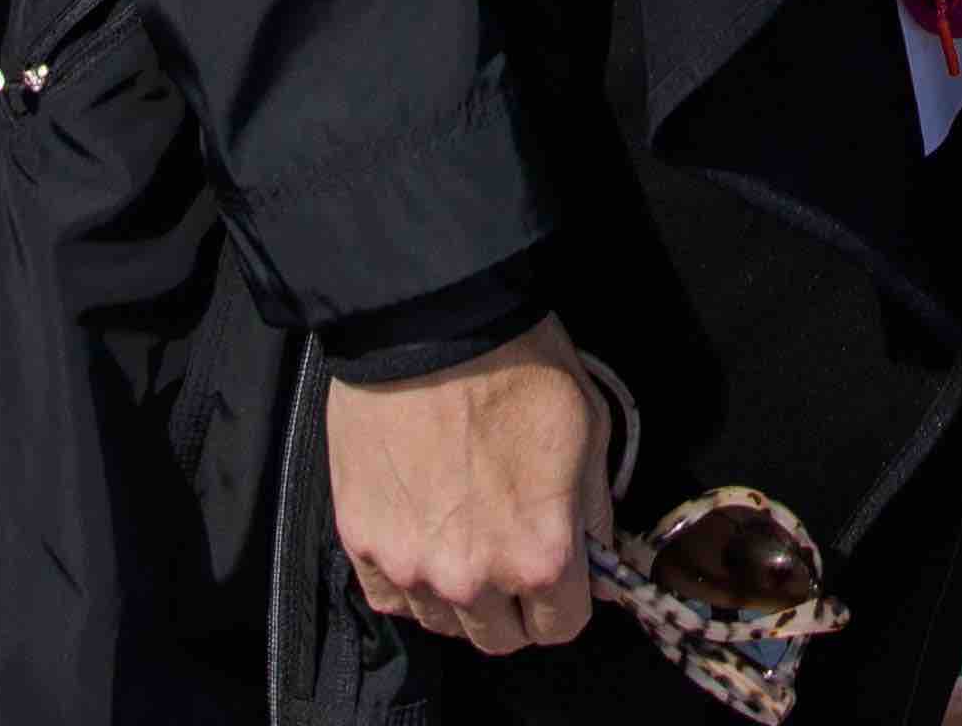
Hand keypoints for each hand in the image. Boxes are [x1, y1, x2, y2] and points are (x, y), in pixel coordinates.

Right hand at [327, 323, 604, 653]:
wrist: (431, 323)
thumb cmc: (517, 367)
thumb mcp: (589, 432)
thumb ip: (594, 516)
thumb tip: (597, 569)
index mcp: (540, 555)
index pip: (562, 627)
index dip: (567, 600)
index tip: (560, 574)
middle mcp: (474, 578)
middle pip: (499, 637)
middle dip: (515, 606)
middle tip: (510, 552)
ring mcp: (411, 566)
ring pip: (443, 623)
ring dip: (459, 596)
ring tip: (462, 535)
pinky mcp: (363, 543)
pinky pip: (390, 599)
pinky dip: (408, 582)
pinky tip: (421, 536)